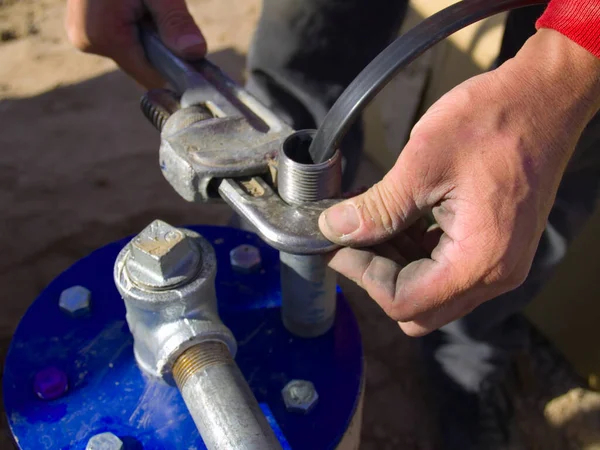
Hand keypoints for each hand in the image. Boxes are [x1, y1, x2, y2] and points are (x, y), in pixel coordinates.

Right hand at [66, 0, 205, 88]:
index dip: (176, 72)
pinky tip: (141, 7)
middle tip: (167, 14)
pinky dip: (138, 29)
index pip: (150, 76)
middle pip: (142, 65)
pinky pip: (122, 38)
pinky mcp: (85, 25)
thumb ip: (175, 21)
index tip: (197, 61)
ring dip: (150, 37)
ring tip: (152, 6)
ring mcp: (83, 34)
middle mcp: (88, 41)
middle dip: (162, 49)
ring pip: (133, 52)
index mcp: (103, 36)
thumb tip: (195, 52)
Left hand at [319, 29, 599, 336]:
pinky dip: (415, 252)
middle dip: (377, 276)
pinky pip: (447, 270)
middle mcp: (495, 275)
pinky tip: (397, 217)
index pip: (404, 302)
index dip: (362, 276)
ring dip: (394, 264)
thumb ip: (377, 208)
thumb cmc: (493, 121)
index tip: (337, 242)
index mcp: (479, 261)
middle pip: (418, 310)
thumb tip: (333, 229)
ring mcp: (499, 263)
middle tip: (352, 235)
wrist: (545, 97)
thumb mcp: (423, 163)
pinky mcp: (496, 247)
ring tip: (371, 219)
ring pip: (430, 292)